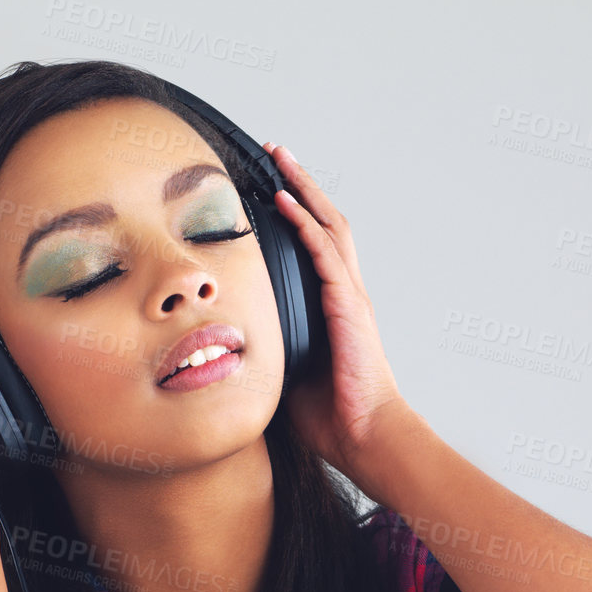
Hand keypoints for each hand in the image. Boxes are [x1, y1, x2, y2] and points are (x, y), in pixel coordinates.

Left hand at [262, 142, 403, 475]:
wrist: (366, 437)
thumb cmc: (333, 419)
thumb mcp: (285, 378)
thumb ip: (264, 355)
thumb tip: (225, 351)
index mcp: (333, 311)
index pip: (315, 248)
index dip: (297, 214)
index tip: (272, 188)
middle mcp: (345, 296)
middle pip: (326, 223)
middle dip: (302, 185)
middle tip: (277, 154)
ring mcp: (349, 298)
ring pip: (328, 226)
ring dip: (304, 189)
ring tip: (281, 158)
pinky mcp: (348, 307)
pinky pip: (324, 253)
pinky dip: (305, 223)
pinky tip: (285, 201)